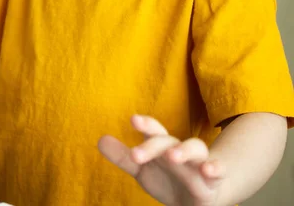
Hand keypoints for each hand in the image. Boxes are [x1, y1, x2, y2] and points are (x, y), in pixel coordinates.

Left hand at [98, 115, 226, 205]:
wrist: (196, 199)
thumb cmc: (168, 179)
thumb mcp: (142, 170)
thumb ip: (122, 157)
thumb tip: (100, 139)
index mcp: (162, 147)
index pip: (154, 131)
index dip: (145, 124)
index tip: (133, 120)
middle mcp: (179, 151)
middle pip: (168, 141)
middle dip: (153, 145)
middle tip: (136, 155)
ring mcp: (197, 163)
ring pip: (196, 149)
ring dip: (185, 150)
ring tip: (173, 156)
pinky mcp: (212, 180)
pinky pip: (218, 170)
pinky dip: (215, 168)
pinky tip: (209, 170)